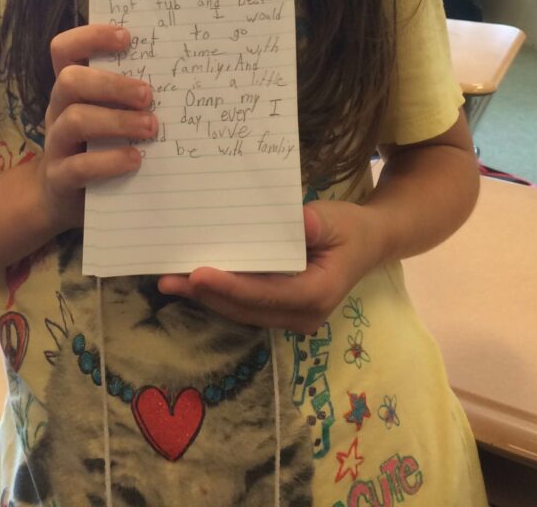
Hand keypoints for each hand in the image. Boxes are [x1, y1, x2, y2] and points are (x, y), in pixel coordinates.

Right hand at [33, 24, 156, 234]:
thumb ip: (130, 93)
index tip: (127, 37)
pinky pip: (78, 167)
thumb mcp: (109, 112)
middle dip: (112, 84)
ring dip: (117, 121)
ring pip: (74, 120)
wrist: (62, 199)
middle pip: (69, 80)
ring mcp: (56, 143)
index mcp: (72, 87)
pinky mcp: (60, 178)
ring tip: (150, 127)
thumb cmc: (98, 143)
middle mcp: (58, 109)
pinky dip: (109, 161)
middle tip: (148, 95)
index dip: (91, 37)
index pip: (65, 49)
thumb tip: (182, 74)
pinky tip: (135, 159)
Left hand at [157, 199, 380, 332]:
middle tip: (168, 280)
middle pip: (247, 309)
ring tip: (169, 282)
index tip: (198, 274)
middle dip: (206, 295)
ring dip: (206, 298)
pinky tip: (192, 282)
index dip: (231, 287)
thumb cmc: (350, 228)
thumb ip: (316, 223)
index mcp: (318, 294)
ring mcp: (291, 317)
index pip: (267, 294)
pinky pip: (245, 306)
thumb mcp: (336, 219)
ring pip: (241, 312)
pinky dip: (219, 294)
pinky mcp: (280, 309)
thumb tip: (299, 222)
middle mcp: (303, 315)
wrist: (368, 243)